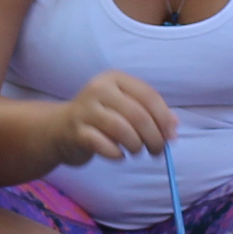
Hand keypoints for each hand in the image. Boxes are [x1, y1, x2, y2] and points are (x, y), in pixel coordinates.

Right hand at [52, 72, 175, 165]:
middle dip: (154, 137)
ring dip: (136, 146)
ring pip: (122, 130)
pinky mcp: (76, 132)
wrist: (59, 128)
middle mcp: (98, 89)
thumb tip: (174, 126)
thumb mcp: (124, 107)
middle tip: (157, 151)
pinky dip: (117, 154)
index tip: (171, 136)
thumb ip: (149, 112)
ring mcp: (85, 110)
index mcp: (114, 78)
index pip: (148, 95)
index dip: (164, 118)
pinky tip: (119, 155)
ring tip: (136, 151)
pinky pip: (104, 146)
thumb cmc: (100, 117)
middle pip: (138, 115)